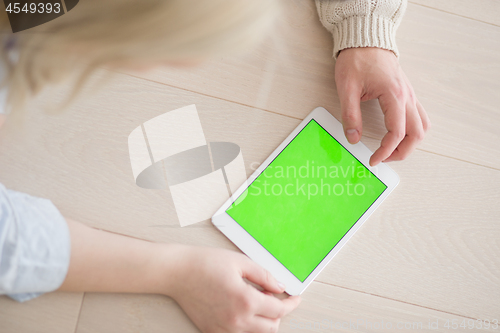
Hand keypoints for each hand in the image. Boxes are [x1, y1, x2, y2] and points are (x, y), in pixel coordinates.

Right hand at [168, 246, 300, 332]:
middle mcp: (236, 320)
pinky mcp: (213, 331)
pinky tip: (242, 309)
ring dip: (263, 320)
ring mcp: (224, 329)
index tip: (295, 297)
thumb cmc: (206, 263)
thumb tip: (280, 286)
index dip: (291, 303)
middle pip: (271, 327)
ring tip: (254, 299)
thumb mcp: (241, 262)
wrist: (177, 273)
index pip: (279, 310)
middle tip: (270, 294)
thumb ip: (264, 276)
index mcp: (246, 301)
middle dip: (278, 312)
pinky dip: (247, 325)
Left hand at [335, 47, 429, 165]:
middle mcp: (407, 96)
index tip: (373, 159)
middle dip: (402, 152)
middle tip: (383, 159)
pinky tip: (398, 135)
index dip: (385, 151)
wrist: (366, 40)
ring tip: (391, 151)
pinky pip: (419, 117)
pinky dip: (413, 131)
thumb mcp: (347, 88)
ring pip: (422, 126)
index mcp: (394, 95)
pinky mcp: (407, 94)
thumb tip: (353, 138)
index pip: (397, 132)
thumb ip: (350, 115)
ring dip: (411, 143)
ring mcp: (410, 95)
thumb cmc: (357, 59)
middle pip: (417, 134)